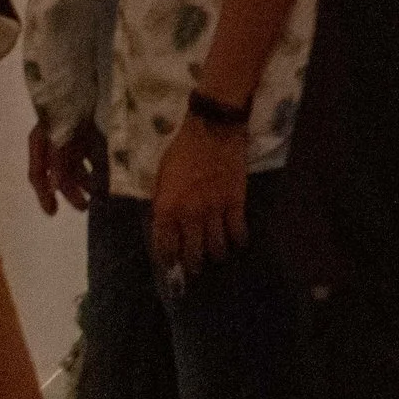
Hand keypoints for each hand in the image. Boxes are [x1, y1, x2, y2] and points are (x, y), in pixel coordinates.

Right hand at [28, 117, 103, 213]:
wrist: (76, 83)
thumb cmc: (62, 113)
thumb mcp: (56, 140)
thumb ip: (57, 163)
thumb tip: (58, 187)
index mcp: (40, 145)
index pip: (38, 176)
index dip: (44, 195)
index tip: (52, 213)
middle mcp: (54, 144)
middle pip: (61, 173)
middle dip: (72, 191)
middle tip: (85, 206)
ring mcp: (71, 137)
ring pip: (78, 164)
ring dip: (87, 179)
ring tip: (100, 192)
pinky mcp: (87, 131)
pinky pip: (92, 152)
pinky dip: (98, 164)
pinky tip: (109, 174)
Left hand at [148, 114, 247, 273]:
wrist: (212, 130)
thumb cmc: (181, 150)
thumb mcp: (161, 175)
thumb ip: (162, 201)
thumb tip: (165, 220)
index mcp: (167, 207)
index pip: (165, 245)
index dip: (168, 258)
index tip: (171, 263)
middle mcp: (190, 214)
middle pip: (192, 251)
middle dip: (193, 264)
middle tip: (195, 268)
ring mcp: (215, 210)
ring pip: (216, 245)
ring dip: (216, 255)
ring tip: (216, 257)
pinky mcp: (235, 202)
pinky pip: (237, 230)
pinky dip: (238, 240)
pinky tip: (237, 243)